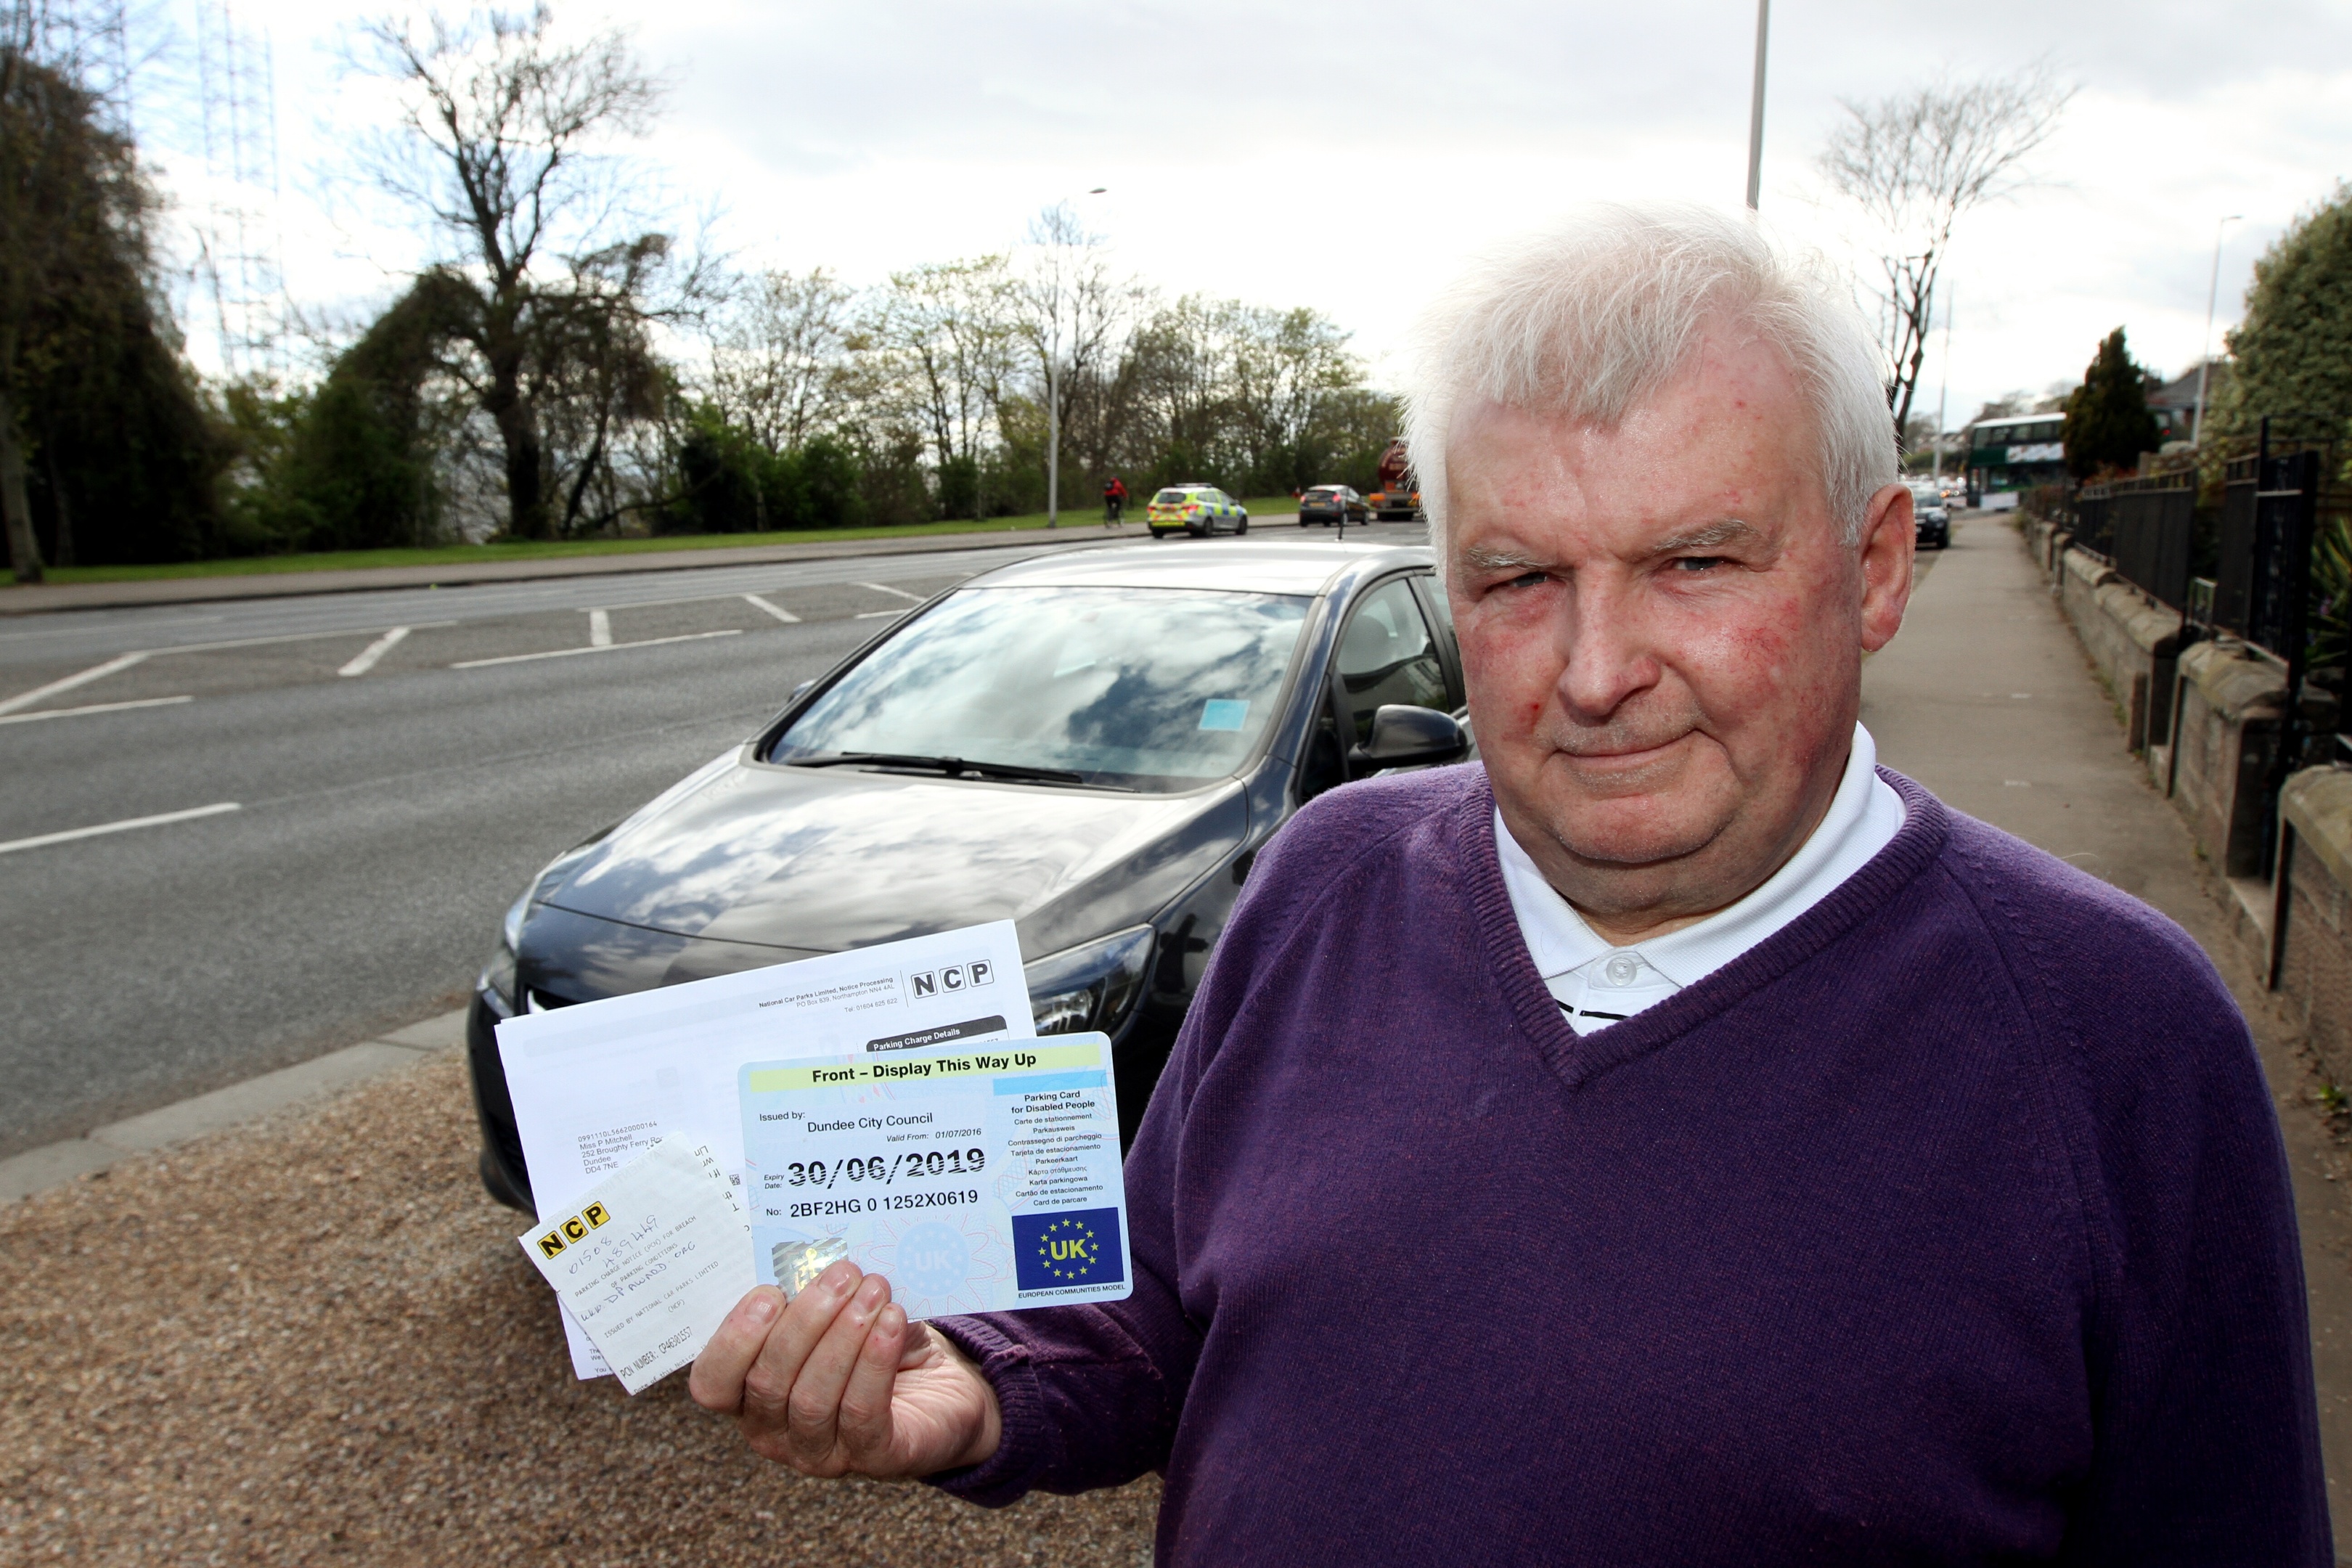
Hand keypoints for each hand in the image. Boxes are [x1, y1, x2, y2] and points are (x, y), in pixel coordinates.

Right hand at [688, 1262, 1000, 1478]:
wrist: (942, 1385)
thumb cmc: (873, 1341)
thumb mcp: (837, 1314)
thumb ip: (813, 1294)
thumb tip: (812, 1255)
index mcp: (749, 1395)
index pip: (713, 1382)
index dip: (734, 1339)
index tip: (772, 1291)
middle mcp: (774, 1432)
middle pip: (767, 1382)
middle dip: (806, 1320)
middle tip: (844, 1274)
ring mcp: (819, 1453)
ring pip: (812, 1398)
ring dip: (844, 1335)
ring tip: (874, 1290)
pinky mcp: (872, 1458)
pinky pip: (862, 1411)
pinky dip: (874, 1361)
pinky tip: (892, 1321)